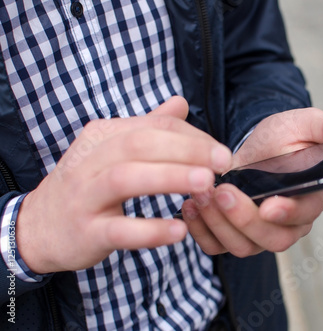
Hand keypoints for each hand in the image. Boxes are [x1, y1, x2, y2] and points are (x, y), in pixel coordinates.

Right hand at [16, 96, 231, 273]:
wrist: (40, 226)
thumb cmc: (88, 185)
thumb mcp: (111, 150)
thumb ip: (147, 127)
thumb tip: (181, 102)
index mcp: (102, 136)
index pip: (153, 126)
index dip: (192, 136)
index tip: (221, 152)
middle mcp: (91, 161)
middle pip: (140, 144)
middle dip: (186, 149)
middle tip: (223, 161)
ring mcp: (85, 197)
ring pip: (126, 179)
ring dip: (169, 178)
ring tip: (206, 183)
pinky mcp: (86, 232)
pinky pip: (118, 229)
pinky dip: (150, 230)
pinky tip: (179, 231)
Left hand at [182, 107, 322, 256]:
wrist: (255, 147)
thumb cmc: (284, 136)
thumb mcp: (306, 125)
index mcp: (311, 198)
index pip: (305, 215)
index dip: (288, 213)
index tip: (269, 204)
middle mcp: (287, 223)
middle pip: (271, 239)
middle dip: (244, 219)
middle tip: (220, 191)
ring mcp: (259, 233)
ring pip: (242, 246)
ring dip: (218, 223)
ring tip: (200, 193)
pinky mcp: (234, 235)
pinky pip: (217, 246)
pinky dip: (201, 231)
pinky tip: (189, 205)